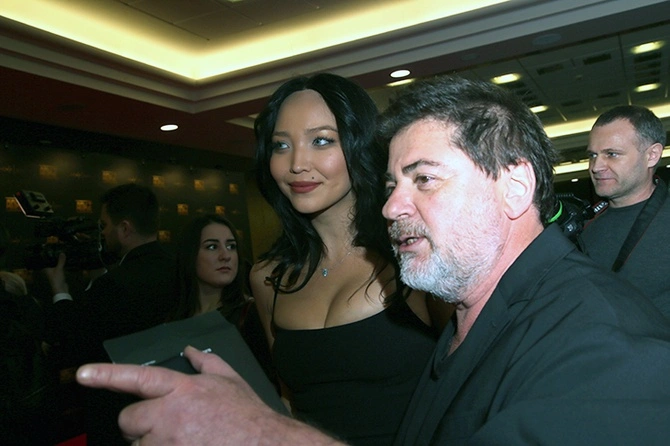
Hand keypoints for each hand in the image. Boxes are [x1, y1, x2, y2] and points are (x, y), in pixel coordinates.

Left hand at [43, 252, 67, 293]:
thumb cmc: (56, 279)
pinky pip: (60, 268)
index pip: (45, 261)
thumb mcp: (59, 269)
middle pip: (51, 263)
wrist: (60, 289)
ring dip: (58, 262)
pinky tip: (65, 262)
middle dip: (54, 258)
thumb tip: (62, 253)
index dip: (47, 256)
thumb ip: (61, 261)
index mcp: (46, 269)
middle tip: (57, 251)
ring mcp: (54, 273)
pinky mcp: (59, 275)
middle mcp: (49, 270)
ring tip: (62, 255)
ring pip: (56, 265)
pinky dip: (62, 265)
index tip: (49, 250)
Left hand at [76, 346, 336, 444]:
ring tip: (183, 441)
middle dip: (140, 425)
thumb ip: (206, 363)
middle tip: (164, 427)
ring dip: (153, 444)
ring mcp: (168, 443)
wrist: (265, 445)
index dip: (107, 375)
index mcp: (183, 388)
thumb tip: (190, 350)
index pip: (139, 378)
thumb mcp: (231, 381)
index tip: (82, 374)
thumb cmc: (248, 416)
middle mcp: (170, 415)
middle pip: (128, 421)